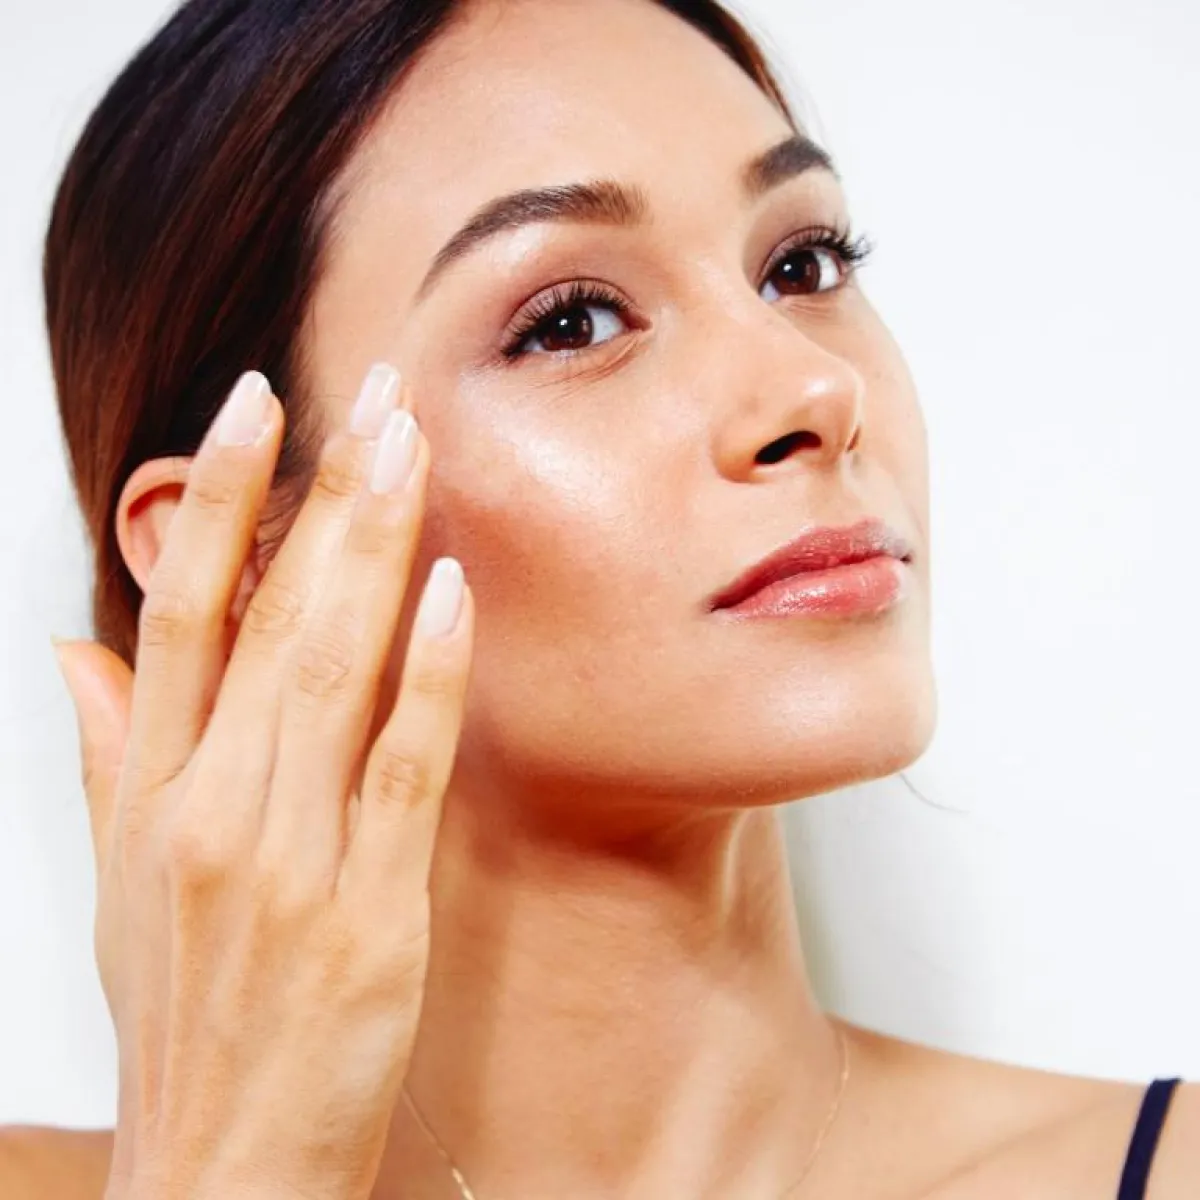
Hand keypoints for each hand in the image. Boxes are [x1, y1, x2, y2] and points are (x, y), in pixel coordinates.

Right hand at [51, 365, 473, 1199]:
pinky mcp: (370, 909)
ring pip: (332, 670)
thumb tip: (72, 650)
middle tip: (372, 394)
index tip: (253, 407)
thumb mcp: (117, 888)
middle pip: (268, 616)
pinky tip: (452, 593)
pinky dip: (428, 676)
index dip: (217, 501)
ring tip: (411, 450)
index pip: (179, 613)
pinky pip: (402, 768)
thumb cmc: (185, 1021)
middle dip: (325, 494)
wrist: (222, 1169)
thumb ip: (104, 758)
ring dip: (376, 551)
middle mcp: (211, 812)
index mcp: (152, 797)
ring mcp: (291, 859)